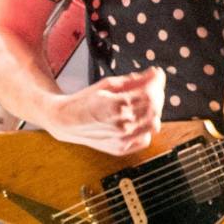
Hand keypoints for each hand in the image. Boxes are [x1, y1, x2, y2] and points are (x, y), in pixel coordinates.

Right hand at [43, 67, 165, 155]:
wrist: (66, 121)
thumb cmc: (85, 100)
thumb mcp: (108, 84)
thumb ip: (134, 80)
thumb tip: (155, 74)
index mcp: (116, 106)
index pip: (148, 94)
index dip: (157, 82)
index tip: (157, 75)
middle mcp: (120, 126)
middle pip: (153, 109)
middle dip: (158, 94)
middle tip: (153, 85)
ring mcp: (121, 140)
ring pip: (153, 125)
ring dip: (155, 110)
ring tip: (147, 100)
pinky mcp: (121, 149)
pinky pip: (145, 139)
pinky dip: (147, 128)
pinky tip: (140, 118)